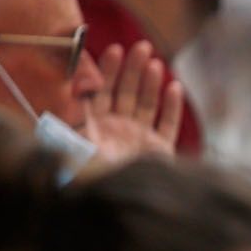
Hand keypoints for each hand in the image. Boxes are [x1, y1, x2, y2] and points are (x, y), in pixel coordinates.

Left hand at [82, 42, 183, 162]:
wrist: (114, 203)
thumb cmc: (88, 174)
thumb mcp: (75, 139)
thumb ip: (76, 110)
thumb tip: (75, 80)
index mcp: (94, 127)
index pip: (101, 91)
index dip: (108, 70)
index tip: (115, 49)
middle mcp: (117, 130)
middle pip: (126, 93)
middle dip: (133, 69)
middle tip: (142, 46)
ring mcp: (139, 140)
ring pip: (147, 105)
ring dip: (151, 83)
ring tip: (155, 64)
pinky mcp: (159, 152)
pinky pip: (167, 124)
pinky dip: (172, 106)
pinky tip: (175, 86)